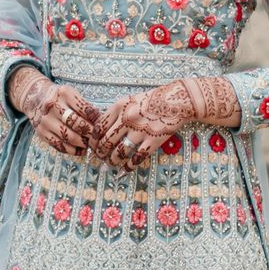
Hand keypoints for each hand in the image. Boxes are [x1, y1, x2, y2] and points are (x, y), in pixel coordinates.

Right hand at [10, 67, 104, 161]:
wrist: (35, 97)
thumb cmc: (59, 97)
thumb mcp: (71, 94)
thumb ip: (85, 107)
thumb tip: (101, 123)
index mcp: (65, 94)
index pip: (86, 110)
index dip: (97, 121)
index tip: (103, 127)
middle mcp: (53, 106)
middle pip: (78, 124)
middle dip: (91, 134)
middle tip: (98, 138)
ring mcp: (46, 120)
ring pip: (69, 137)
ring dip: (83, 144)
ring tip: (90, 145)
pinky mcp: (41, 132)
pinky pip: (59, 145)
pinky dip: (72, 150)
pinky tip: (80, 150)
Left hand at [91, 77, 238, 165]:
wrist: (176, 101)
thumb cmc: (151, 100)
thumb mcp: (129, 100)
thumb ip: (115, 113)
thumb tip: (101, 130)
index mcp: (119, 107)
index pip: (98, 127)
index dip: (93, 139)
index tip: (92, 145)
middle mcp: (127, 119)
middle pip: (106, 142)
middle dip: (100, 153)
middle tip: (99, 158)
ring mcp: (140, 131)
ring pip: (119, 152)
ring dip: (112, 161)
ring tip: (110, 164)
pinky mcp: (152, 141)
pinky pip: (136, 158)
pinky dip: (128, 166)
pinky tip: (125, 169)